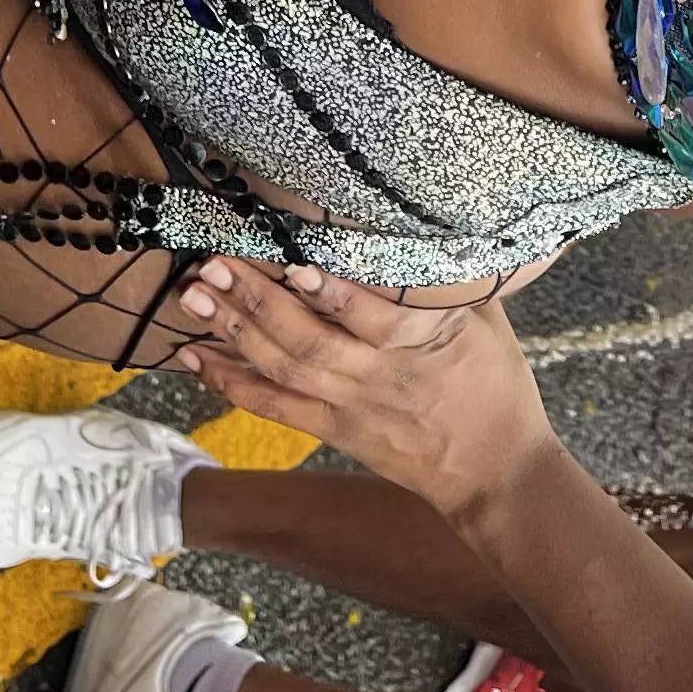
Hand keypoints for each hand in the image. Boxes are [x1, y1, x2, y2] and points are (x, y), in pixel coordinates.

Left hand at [175, 260, 552, 518]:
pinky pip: (273, 408)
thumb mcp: (487, 323)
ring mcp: (351, 407)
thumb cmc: (497, 386)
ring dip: (234, 333)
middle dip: (258, 302)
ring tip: (195, 296)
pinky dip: (231, 384)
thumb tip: (427, 220)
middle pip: (311, 342)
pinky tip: (195, 357)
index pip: (375, 318)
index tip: (296, 262)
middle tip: (215, 264)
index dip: (333, 293)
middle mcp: (380, 378)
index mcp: (426, 345)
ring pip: (284, 370)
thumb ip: (448, 280)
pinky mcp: (333, 430)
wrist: (493, 471)